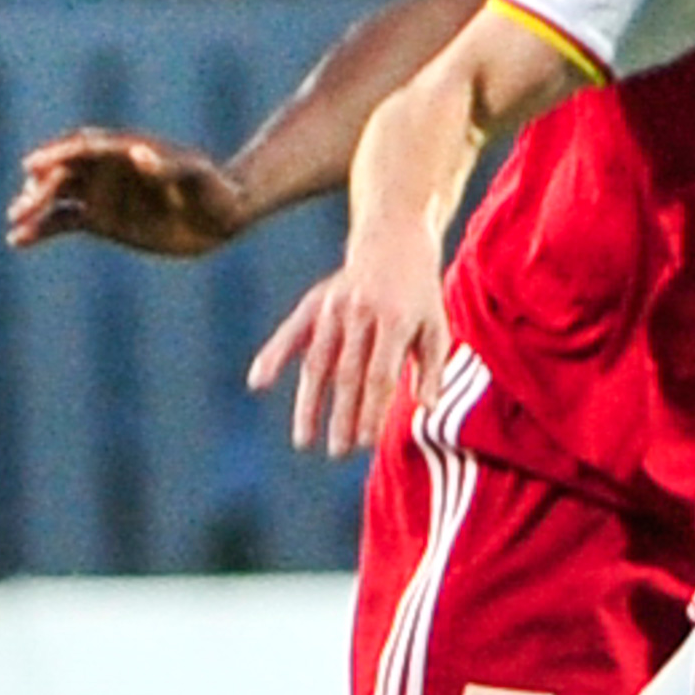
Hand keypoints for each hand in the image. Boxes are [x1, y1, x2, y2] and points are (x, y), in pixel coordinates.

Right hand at [6, 128, 246, 255]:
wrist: (221, 215)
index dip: (57, 155)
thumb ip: (169, 166)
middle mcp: (105, 168)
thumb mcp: (196, 177)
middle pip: (62, 172)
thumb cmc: (214, 190)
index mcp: (123, 150)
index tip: (33, 166)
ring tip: (16, 224)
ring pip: (56, 196)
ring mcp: (100, 193)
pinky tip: (18, 241)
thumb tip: (140, 153)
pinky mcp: (100, 219)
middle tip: (23, 207)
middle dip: (41, 187)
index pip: (82, 148)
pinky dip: (41, 229)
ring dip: (34, 207)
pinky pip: (63, 221)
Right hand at [248, 229, 449, 458]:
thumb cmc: (419, 296)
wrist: (393, 241)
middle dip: (342, 416)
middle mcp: (360, 314)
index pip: (380, 376)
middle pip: (347, 374)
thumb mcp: (437, 328)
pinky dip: (273, 355)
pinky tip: (258, 382)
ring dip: (309, 403)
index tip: (366, 443)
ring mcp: (333, 307)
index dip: (372, 411)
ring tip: (304, 440)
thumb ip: (433, 369)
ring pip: (317, 361)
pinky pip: (291, 332)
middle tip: (338, 452)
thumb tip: (426, 409)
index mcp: (395, 322)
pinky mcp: (315, 302)